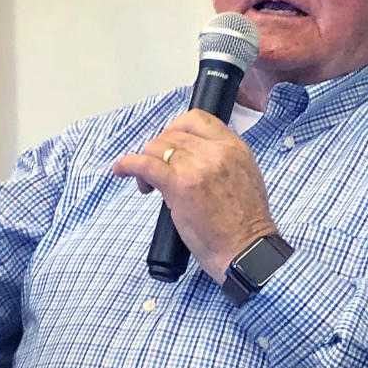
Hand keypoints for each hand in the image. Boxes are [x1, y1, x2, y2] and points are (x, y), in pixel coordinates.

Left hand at [112, 110, 276, 281]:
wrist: (246, 249)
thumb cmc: (246, 223)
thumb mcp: (245, 175)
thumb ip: (221, 158)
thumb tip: (190, 156)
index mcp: (234, 146)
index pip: (196, 119)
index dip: (175, 129)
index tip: (169, 144)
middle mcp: (216, 151)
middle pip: (172, 134)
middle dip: (159, 150)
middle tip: (157, 173)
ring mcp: (197, 166)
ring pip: (156, 147)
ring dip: (146, 161)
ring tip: (148, 185)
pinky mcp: (179, 185)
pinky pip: (144, 164)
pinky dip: (128, 164)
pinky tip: (121, 170)